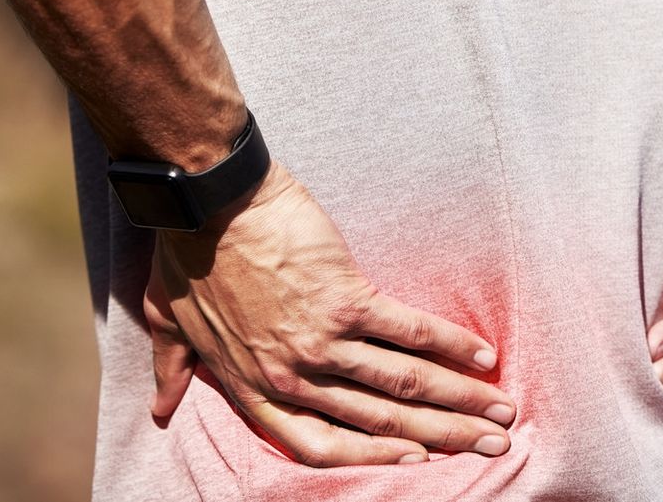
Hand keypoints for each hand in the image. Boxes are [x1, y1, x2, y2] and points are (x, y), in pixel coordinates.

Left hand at [145, 160, 517, 466]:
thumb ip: (172, 367)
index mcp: (255, 388)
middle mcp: (294, 376)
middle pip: (381, 422)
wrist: (207, 200)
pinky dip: (449, 346)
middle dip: (443, 437)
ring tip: (501, 410)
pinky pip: (409, 331)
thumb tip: (162, 408)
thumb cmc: (185, 253)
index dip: (375, 458)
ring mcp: (322, 341)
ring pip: (403, 385)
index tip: (419, 462)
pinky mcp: (346, 298)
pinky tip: (482, 357)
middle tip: (490, 443)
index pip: (323, 445)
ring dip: (459, 400)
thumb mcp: (168, 321)